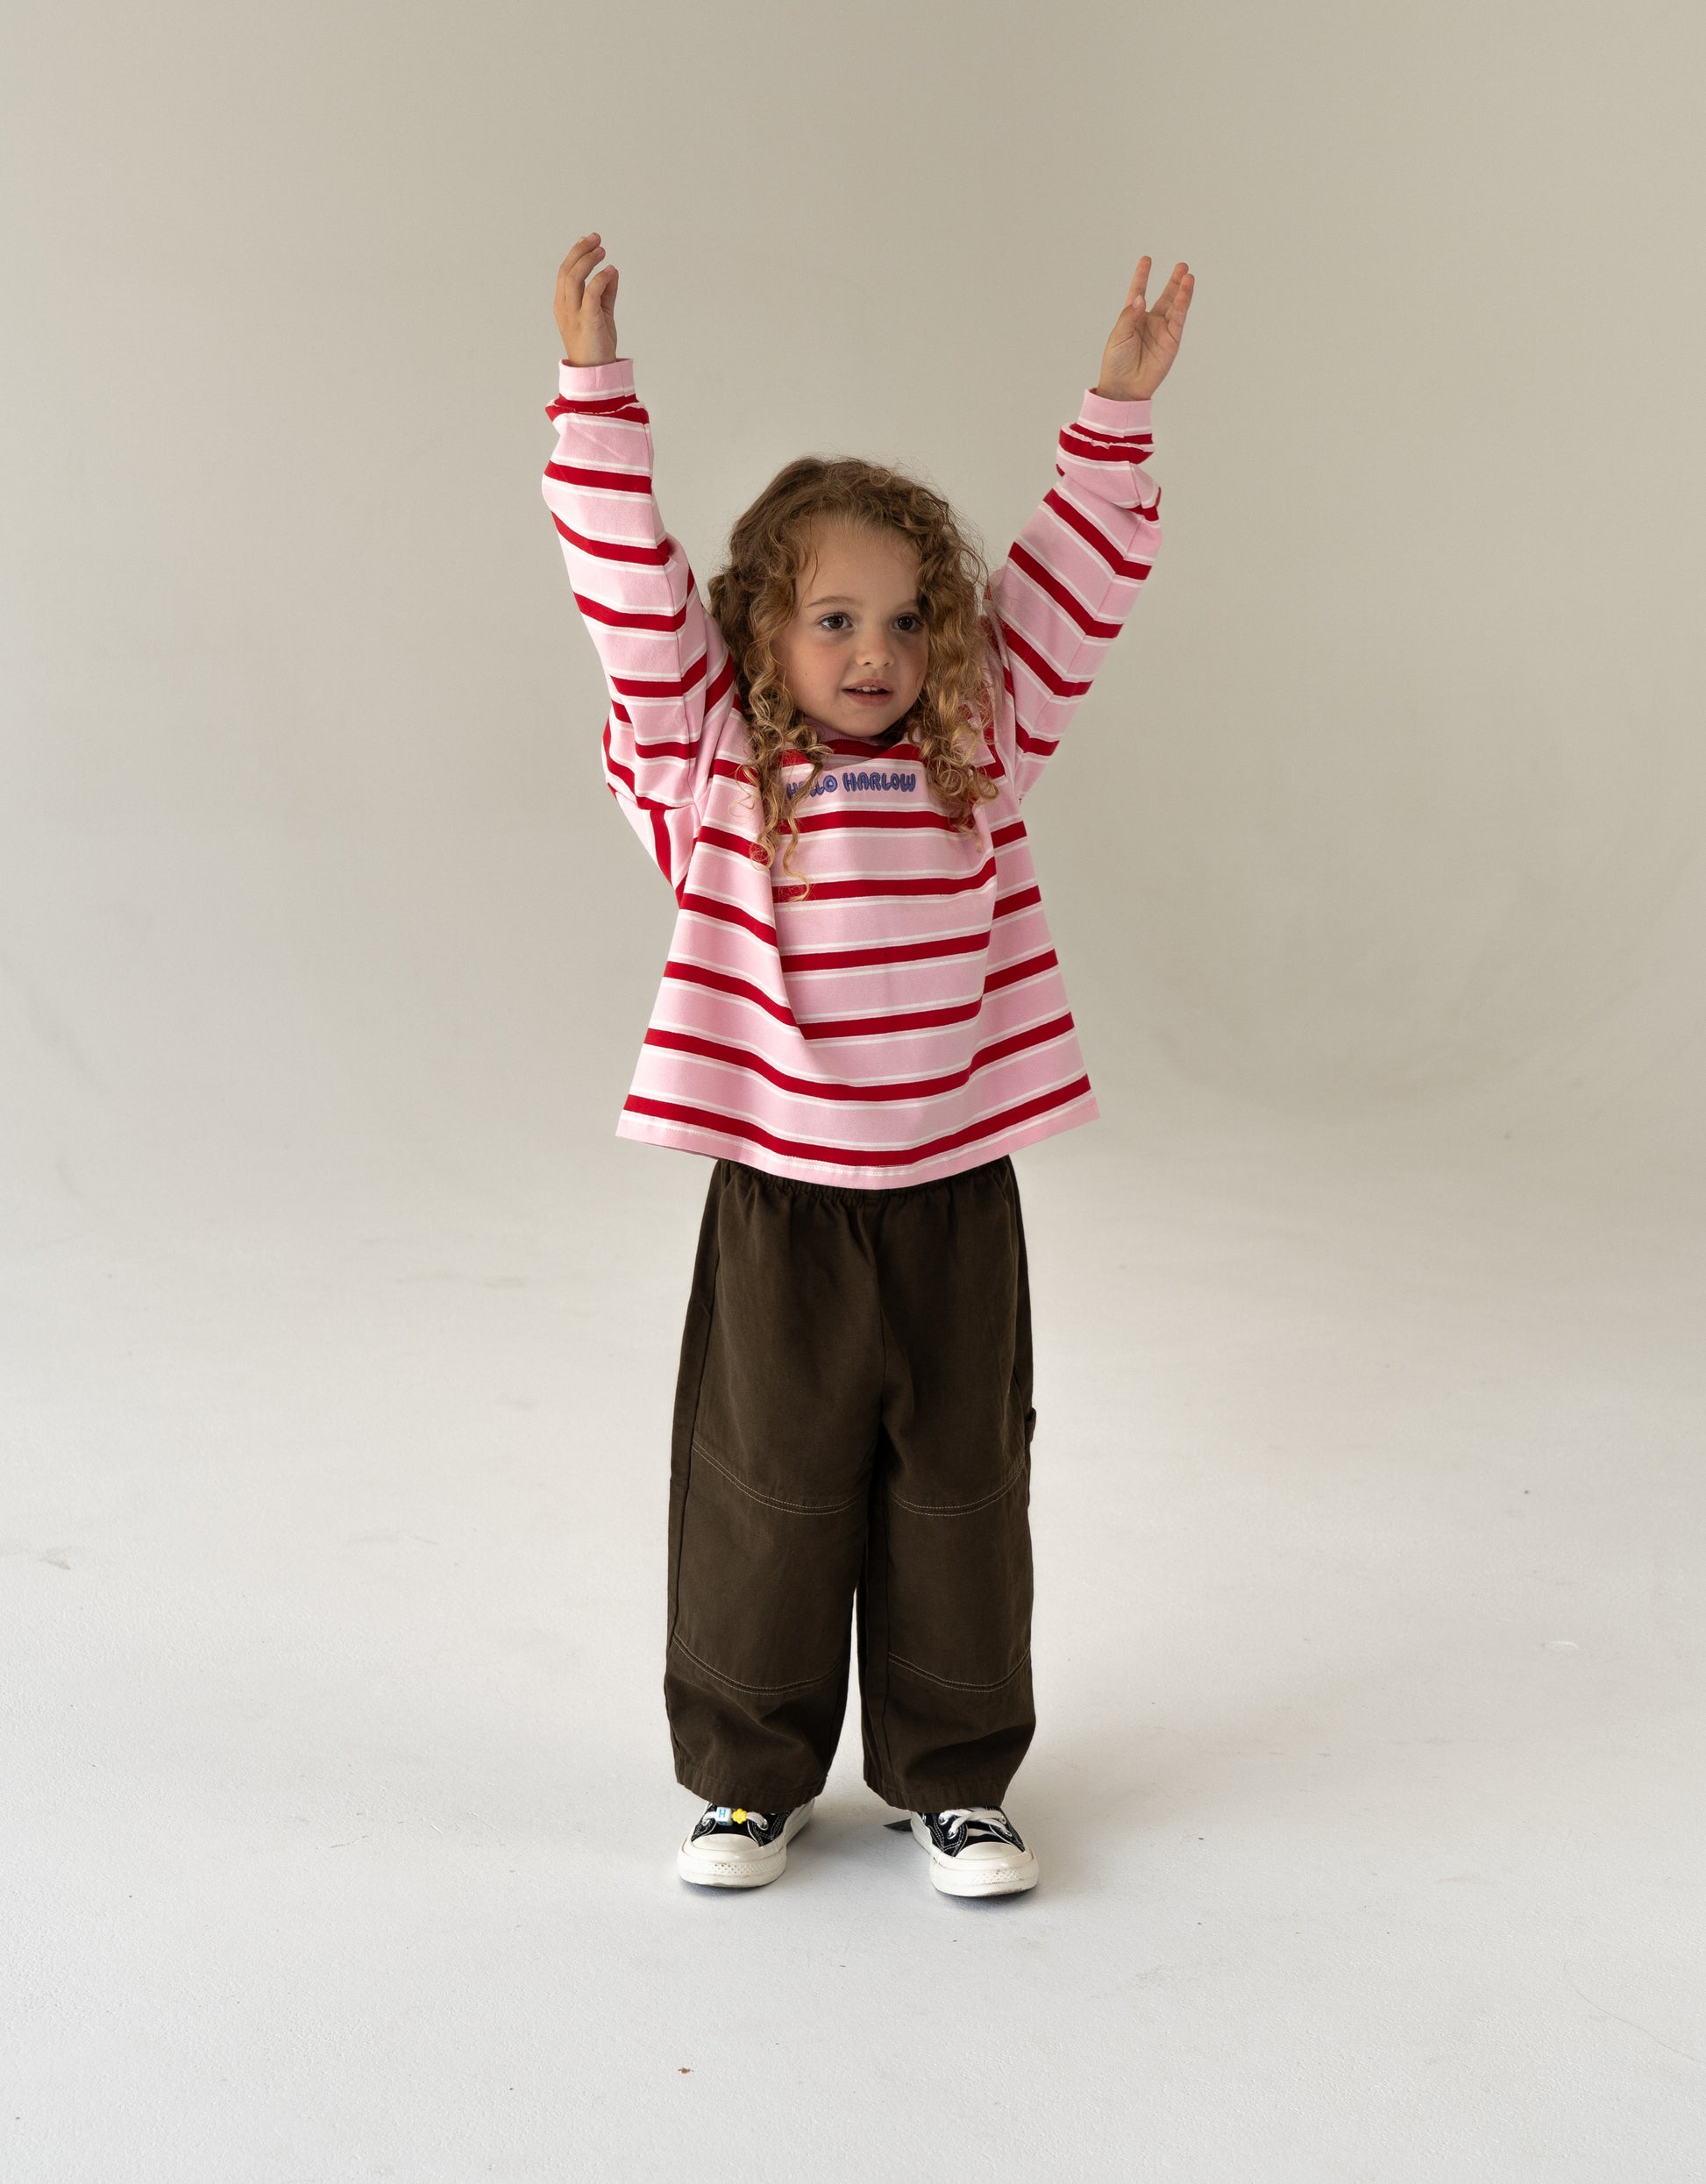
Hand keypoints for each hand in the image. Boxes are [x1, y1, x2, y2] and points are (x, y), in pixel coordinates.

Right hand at [554, 232, 619, 365]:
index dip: (575, 254)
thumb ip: (606, 292)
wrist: (595, 373)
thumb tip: (612, 271)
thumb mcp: (601, 313)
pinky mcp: (588, 321)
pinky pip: (591, 293)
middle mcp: (564, 307)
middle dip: (580, 250)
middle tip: (596, 238)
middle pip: (567, 270)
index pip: (564, 273)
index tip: (588, 240)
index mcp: (563, 305)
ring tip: (602, 250)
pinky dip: (600, 278)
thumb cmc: (597, 345)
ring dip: (588, 260)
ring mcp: (574, 315)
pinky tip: (610, 271)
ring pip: (574, 278)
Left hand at [1093, 257, 1193, 401]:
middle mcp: (1150, 322)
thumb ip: (1129, 315)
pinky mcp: (1171, 342)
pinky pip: (1178, 321)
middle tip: (1182, 266)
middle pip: (1165, 297)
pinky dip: (1182, 307)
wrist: (1123, 387)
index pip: (1139, 291)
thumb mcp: (1118, 335)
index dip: (1143, 276)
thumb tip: (1140, 297)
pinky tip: (1184, 294)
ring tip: (1188, 275)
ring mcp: (1162, 331)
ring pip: (1175, 307)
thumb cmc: (1116, 363)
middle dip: (1173, 282)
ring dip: (1182, 292)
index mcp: (1133, 318)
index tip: (1146, 259)